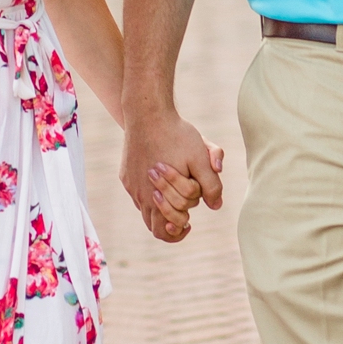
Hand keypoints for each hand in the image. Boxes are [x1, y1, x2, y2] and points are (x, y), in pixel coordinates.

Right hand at [122, 109, 223, 242]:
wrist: (148, 114)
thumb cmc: (177, 135)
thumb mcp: (200, 158)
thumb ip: (211, 185)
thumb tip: (216, 206)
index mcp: (158, 196)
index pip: (167, 228)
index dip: (180, 229)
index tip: (189, 223)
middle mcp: (141, 196)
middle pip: (153, 226)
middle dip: (171, 221)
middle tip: (184, 214)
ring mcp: (131, 186)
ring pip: (144, 211)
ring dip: (160, 210)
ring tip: (174, 200)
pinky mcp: (126, 176)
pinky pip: (137, 195)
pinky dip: (150, 195)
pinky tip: (162, 182)